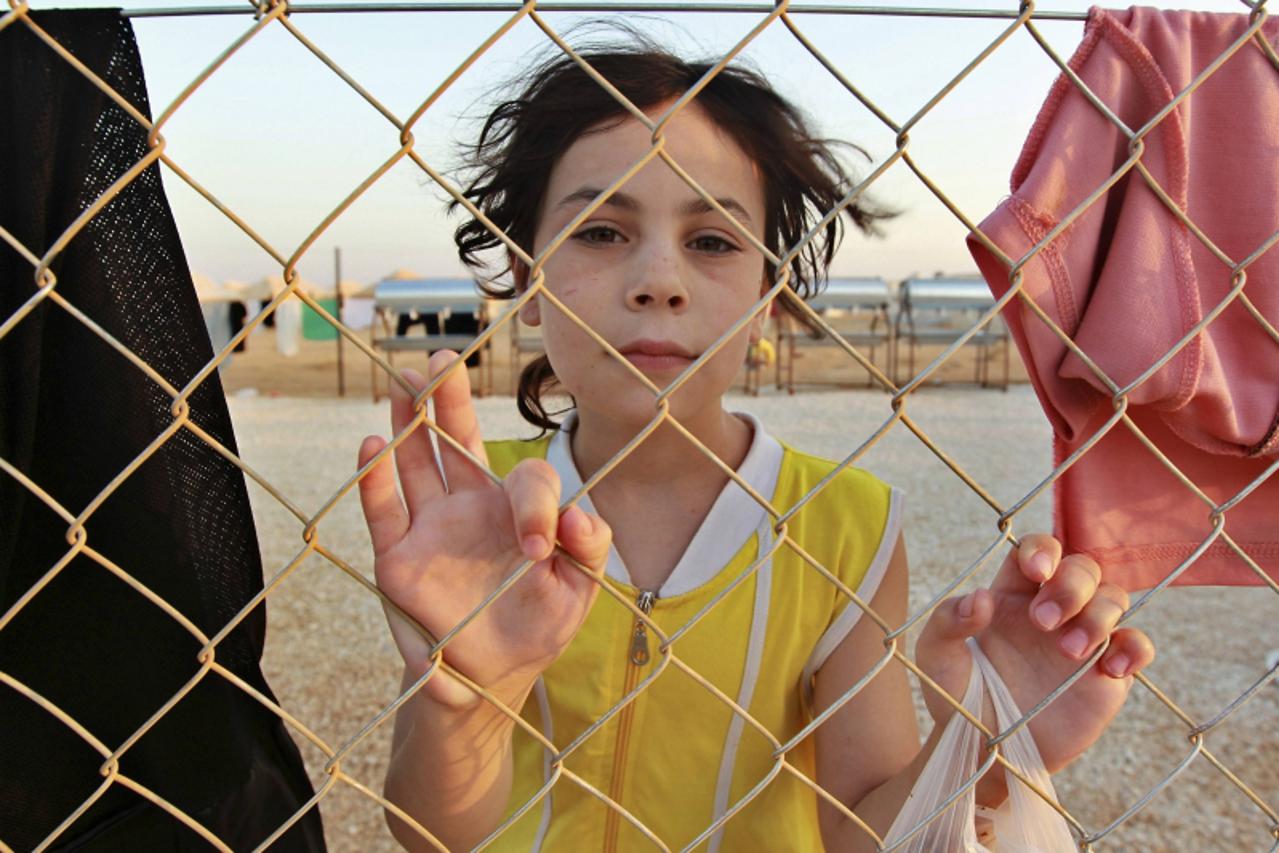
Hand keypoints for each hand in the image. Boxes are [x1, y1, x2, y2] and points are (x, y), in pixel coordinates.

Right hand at [357, 351, 610, 708]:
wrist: (492, 679)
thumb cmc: (539, 626)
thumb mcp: (579, 590)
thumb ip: (590, 548)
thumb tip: (578, 517)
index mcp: (517, 510)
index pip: (527, 478)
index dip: (536, 503)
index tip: (539, 547)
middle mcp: (471, 508)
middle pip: (457, 442)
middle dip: (450, 400)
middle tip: (443, 361)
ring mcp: (431, 529)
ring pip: (417, 463)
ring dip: (409, 421)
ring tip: (404, 378)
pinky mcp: (398, 560)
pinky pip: (385, 514)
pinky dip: (377, 480)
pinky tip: (374, 443)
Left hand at [915, 534, 1154, 784]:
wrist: (986, 751)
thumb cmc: (958, 696)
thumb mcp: (937, 657)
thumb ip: (948, 621)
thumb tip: (979, 597)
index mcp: (1012, 593)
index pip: (1037, 550)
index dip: (1042, 551)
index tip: (1036, 571)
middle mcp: (1053, 607)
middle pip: (1082, 568)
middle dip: (1070, 586)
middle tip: (1043, 623)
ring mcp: (1084, 637)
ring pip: (1114, 598)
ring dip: (1099, 616)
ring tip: (1070, 652)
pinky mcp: (1107, 673)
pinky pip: (1137, 644)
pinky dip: (1134, 648)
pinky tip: (1111, 670)